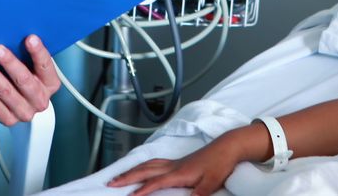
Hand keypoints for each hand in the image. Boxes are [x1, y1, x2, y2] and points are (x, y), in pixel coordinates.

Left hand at [0, 34, 60, 125]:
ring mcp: (25, 112)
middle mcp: (40, 100)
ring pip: (6, 92)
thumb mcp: (33, 66)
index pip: (46, 66)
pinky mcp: (9, 119)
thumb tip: (15, 33)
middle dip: (9, 63)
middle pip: (24, 80)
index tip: (30, 38)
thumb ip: (29, 54)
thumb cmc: (28, 78)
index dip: (38, 52)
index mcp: (51, 84)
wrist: (22, 103)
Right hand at [106, 138, 241, 195]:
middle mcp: (173, 166)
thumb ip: (199, 194)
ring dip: (133, 170)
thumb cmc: (220, 164)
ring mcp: (175, 162)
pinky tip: (143, 168)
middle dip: (127, 177)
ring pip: (148, 164)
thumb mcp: (211, 183)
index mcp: (179, 172)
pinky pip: (155, 162)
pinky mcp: (178, 161)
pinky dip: (144, 165)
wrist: (227, 147)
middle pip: (145, 170)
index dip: (142, 190)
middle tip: (110, 182)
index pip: (155, 182)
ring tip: (120, 176)